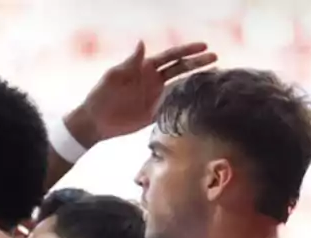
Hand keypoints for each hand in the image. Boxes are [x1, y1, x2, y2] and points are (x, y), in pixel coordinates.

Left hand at [67, 41, 217, 146]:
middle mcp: (153, 80)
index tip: (204, 46)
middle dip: (198, 63)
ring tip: (215, 77)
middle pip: (181, 69)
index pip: (171, 56)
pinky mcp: (155, 114)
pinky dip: (186, 103)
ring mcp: (155, 96)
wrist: (94, 121)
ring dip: (196, 82)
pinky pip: (174, 106)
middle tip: (215, 58)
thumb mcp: (114, 76)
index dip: (187, 51)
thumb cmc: (100, 95)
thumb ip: (130, 62)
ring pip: (180, 86)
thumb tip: (141, 42)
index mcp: (145, 68)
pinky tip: (200, 102)